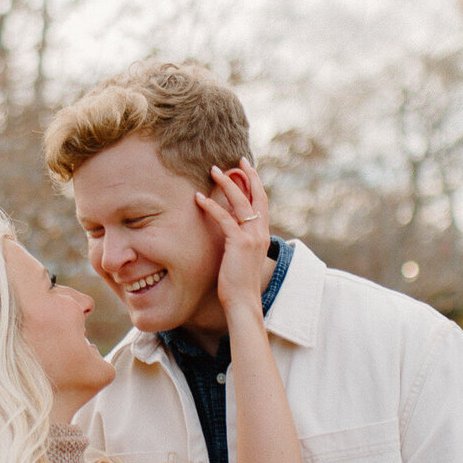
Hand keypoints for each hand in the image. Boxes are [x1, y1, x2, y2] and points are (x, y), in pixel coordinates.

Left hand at [194, 159, 270, 311]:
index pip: (262, 203)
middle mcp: (261, 232)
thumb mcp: (241, 257)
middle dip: (248, 175)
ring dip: (226, 183)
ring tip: (213, 170)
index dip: (256, 184)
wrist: (243, 301)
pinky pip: (224, 218)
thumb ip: (240, 241)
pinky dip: (211, 206)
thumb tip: (230, 230)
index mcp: (263, 235)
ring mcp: (252, 237)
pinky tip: (200, 198)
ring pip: (240, 202)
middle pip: (257, 195)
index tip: (247, 169)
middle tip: (237, 160)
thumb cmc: (238, 283)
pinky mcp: (239, 243)